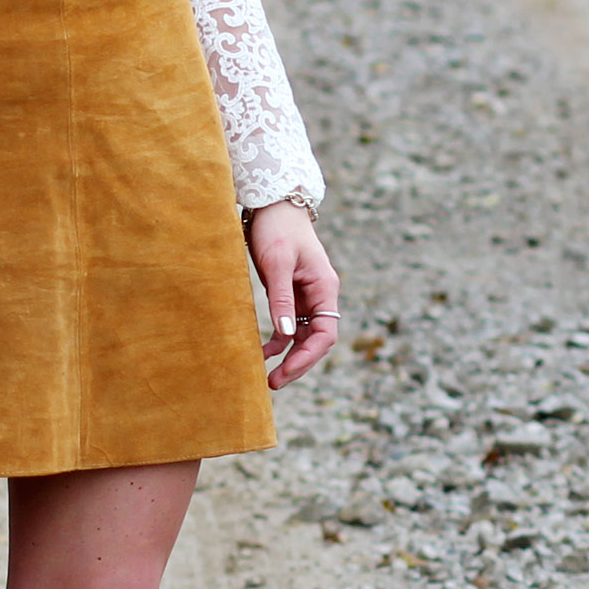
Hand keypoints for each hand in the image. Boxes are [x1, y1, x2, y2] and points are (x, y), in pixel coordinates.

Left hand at [247, 200, 338, 389]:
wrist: (274, 205)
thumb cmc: (277, 228)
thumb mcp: (277, 263)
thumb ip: (281, 297)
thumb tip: (285, 334)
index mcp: (324, 289)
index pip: (325, 334)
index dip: (307, 357)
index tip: (285, 372)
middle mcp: (320, 295)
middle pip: (316, 340)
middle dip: (297, 363)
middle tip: (273, 383)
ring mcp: (307, 296)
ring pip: (303, 336)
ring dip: (288, 356)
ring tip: (268, 376)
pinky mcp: (292, 293)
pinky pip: (290, 325)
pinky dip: (279, 340)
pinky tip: (263, 352)